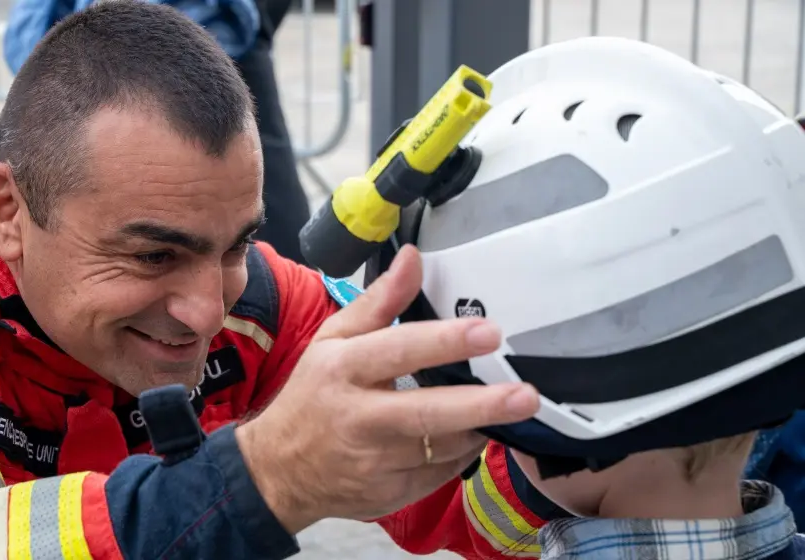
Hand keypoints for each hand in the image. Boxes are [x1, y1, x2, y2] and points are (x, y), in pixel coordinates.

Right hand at [234, 244, 539, 533]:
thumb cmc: (312, 395)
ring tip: (510, 408)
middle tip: (525, 394)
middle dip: (480, 404)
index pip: (397, 352)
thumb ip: (378, 302)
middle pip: (425, 412)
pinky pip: (441, 472)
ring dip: (479, 426)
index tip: (489, 332)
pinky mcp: (391, 494)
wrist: (281, 471)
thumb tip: (413, 257)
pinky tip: (474, 431)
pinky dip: (463, 451)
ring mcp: (375, 463)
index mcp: (341, 371)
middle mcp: (358, 419)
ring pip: (442, 446)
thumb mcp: (331, 341)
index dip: (444, 342)